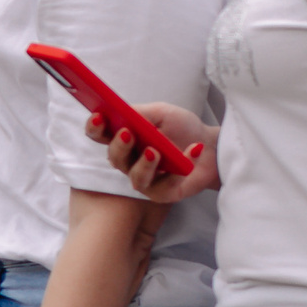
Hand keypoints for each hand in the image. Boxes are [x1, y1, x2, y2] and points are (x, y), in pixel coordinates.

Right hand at [90, 105, 217, 201]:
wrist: (212, 146)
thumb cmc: (182, 128)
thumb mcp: (161, 113)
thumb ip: (140, 113)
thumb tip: (123, 112)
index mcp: (124, 139)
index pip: (100, 135)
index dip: (95, 127)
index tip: (100, 116)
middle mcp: (130, 161)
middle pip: (114, 158)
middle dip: (119, 146)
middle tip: (128, 133)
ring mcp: (146, 179)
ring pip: (136, 177)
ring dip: (144, 164)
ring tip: (155, 151)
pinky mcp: (164, 193)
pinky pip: (165, 185)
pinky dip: (178, 170)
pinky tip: (192, 151)